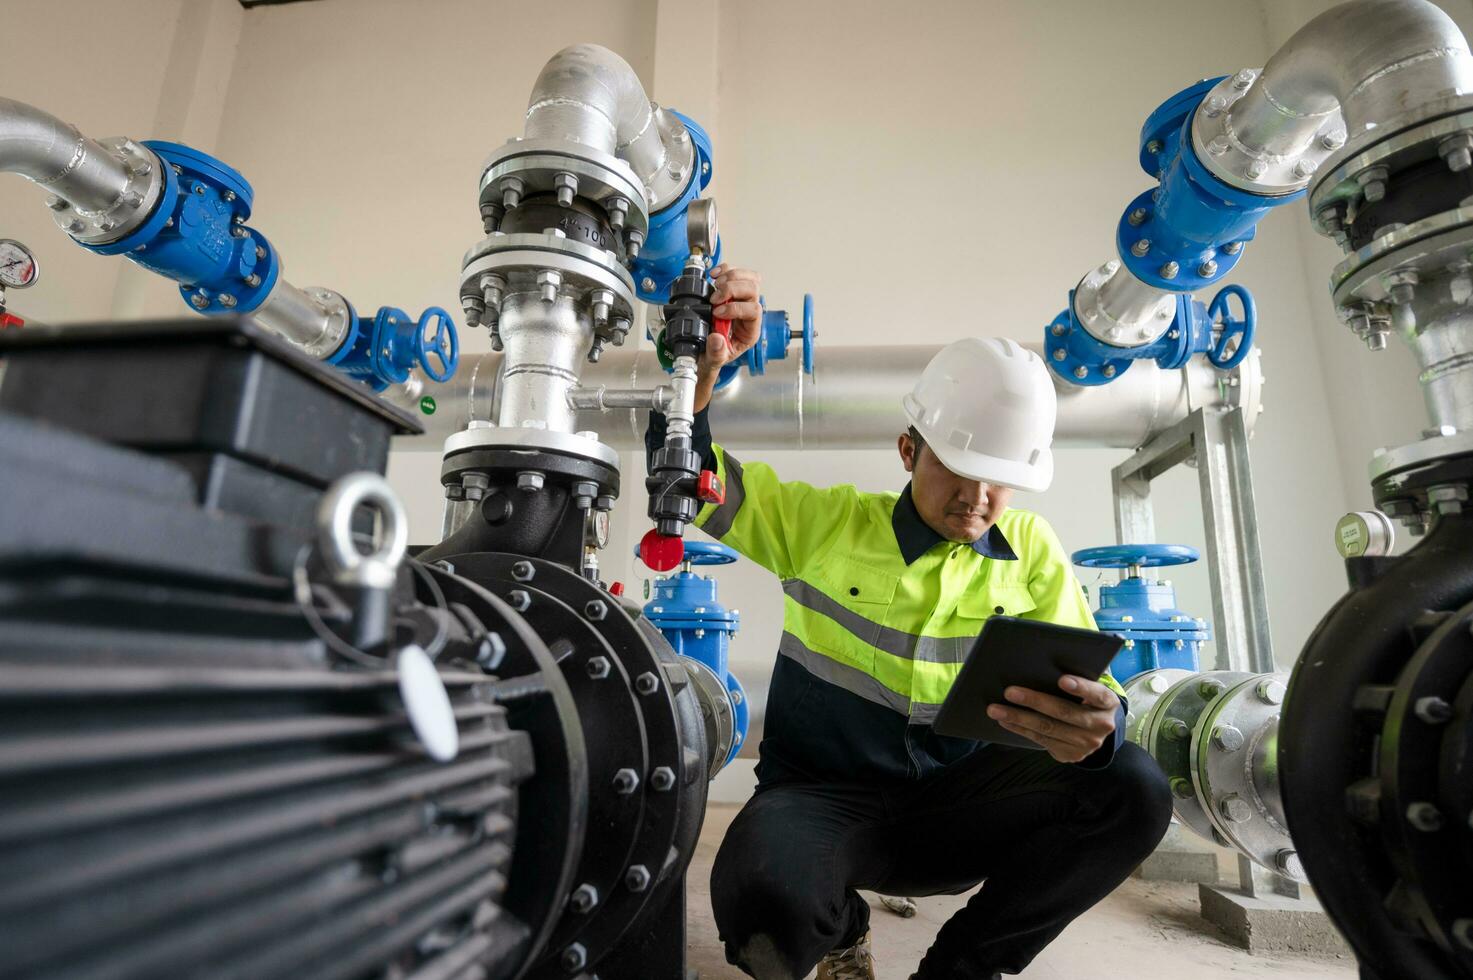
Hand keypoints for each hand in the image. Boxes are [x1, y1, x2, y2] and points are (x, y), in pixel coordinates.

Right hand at [694, 265, 762, 411]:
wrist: (705, 351)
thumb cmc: (714, 354)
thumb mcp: (714, 360)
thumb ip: (716, 352)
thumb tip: (716, 339)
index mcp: (750, 330)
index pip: (754, 311)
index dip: (736, 308)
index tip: (717, 313)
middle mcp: (749, 313)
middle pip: (753, 290)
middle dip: (732, 290)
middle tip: (715, 298)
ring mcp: (742, 300)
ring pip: (749, 278)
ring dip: (731, 277)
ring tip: (715, 286)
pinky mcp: (731, 292)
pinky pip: (736, 273)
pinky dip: (725, 270)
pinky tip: (713, 276)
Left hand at [986, 675, 1119, 763]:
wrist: (1096, 730)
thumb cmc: (1086, 699)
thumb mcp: (1089, 688)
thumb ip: (1075, 678)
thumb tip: (1040, 664)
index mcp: (1108, 703)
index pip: (1097, 694)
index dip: (1080, 688)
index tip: (1062, 680)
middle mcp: (1101, 725)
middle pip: (1064, 712)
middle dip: (1034, 701)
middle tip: (1009, 691)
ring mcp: (1086, 744)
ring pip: (1048, 729)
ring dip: (1018, 718)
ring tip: (996, 709)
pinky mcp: (1071, 755)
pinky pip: (1041, 741)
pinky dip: (1020, 729)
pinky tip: (1005, 721)